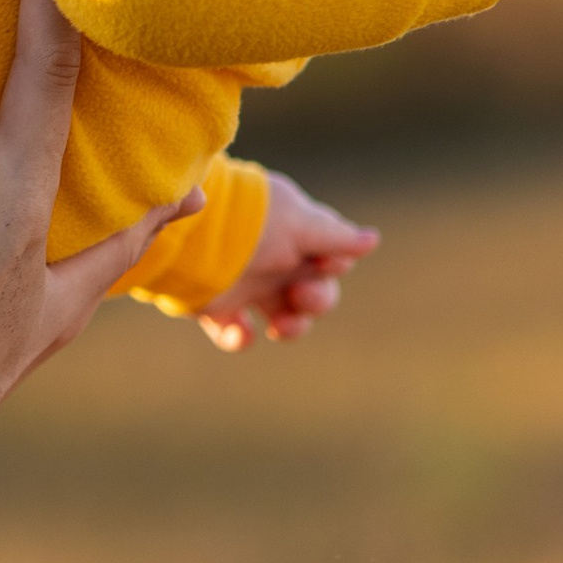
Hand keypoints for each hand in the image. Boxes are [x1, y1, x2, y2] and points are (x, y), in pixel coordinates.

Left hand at [195, 171, 380, 351]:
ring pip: (283, 317)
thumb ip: (337, 238)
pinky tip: (238, 332)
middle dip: (317, 302)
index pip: (331, 256)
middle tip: (300, 296)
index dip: (333, 267)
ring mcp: (246, 284)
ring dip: (291, 327)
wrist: (189, 236)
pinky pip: (237, 332)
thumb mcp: (301, 225)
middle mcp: (274, 260)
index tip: (323, 265)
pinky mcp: (216, 306)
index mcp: (296, 233)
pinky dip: (240, 338)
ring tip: (277, 326)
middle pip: (314, 293)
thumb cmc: (252, 224)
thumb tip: (373, 240)